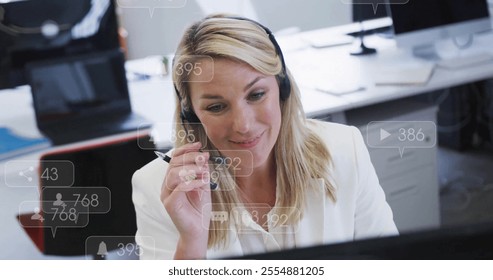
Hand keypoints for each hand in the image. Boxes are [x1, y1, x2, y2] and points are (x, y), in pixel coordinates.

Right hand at [160, 142, 211, 258]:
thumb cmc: (199, 208)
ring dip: (191, 169)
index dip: (185, 149)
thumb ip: (202, 172)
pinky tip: (203, 182)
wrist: (199, 230)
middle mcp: (167, 185)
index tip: (199, 145)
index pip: (175, 158)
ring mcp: (166, 195)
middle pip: (174, 164)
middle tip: (205, 157)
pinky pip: (178, 189)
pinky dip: (192, 183)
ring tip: (204, 172)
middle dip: (190, 158)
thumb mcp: (203, 185)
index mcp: (173, 179)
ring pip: (173, 174)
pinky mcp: (170, 204)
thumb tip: (203, 156)